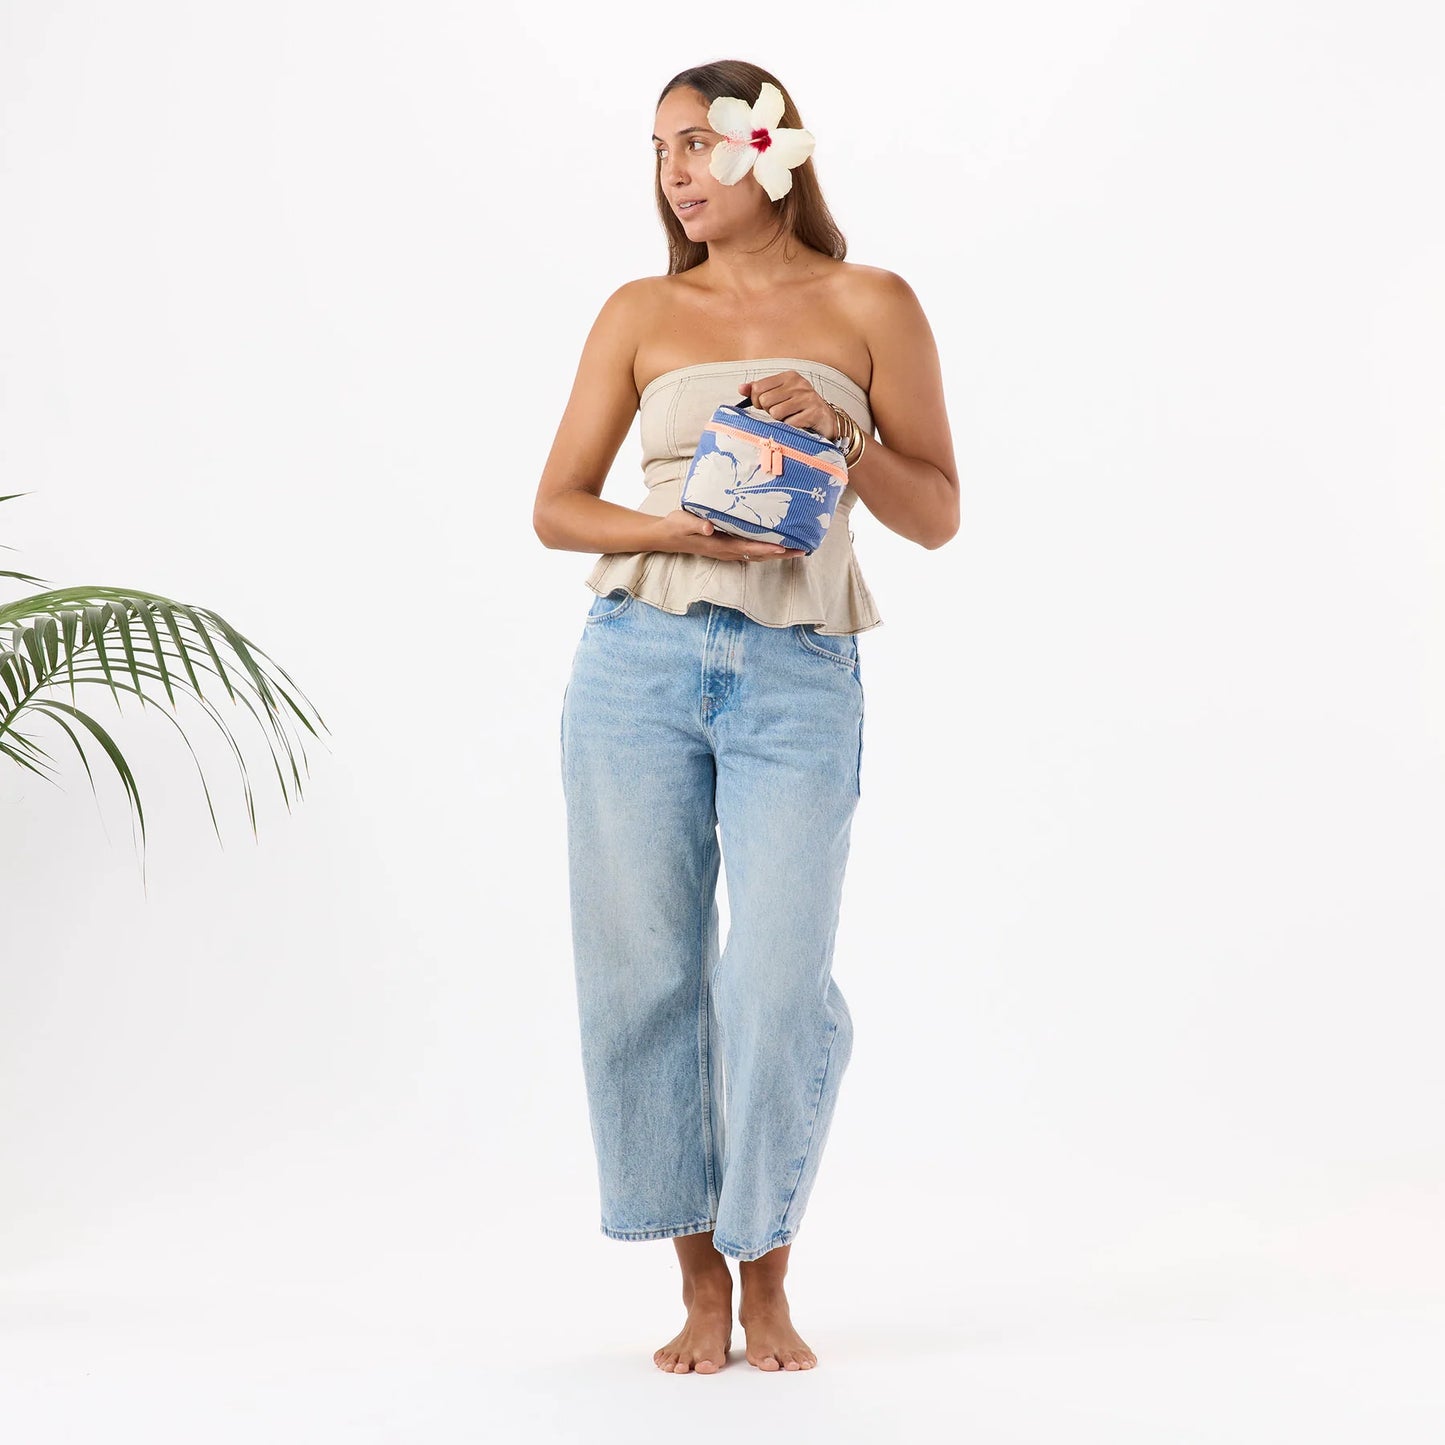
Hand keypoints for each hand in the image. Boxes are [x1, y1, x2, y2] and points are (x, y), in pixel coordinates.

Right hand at [653, 509, 804, 561]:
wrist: (667, 536)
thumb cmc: (676, 526)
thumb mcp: (683, 522)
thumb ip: (696, 524)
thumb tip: (710, 528)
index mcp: (720, 546)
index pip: (747, 548)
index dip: (766, 548)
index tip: (783, 547)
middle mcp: (728, 551)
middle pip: (759, 555)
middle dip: (781, 554)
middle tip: (803, 549)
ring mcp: (729, 551)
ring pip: (758, 555)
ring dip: (778, 553)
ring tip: (798, 549)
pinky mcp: (728, 547)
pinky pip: (752, 550)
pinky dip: (768, 549)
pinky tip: (778, 543)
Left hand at [738, 370, 838, 438]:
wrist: (827, 419)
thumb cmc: (801, 407)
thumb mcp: (781, 394)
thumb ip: (760, 390)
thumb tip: (741, 388)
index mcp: (789, 376)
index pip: (758, 388)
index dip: (757, 401)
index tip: (766, 405)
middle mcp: (798, 384)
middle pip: (765, 401)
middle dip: (769, 411)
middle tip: (781, 413)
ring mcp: (807, 398)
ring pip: (775, 413)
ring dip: (780, 421)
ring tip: (791, 417)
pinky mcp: (813, 413)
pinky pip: (789, 424)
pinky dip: (791, 428)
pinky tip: (798, 424)